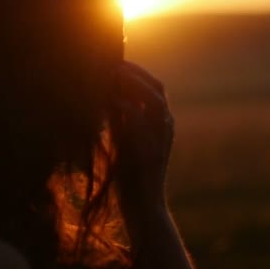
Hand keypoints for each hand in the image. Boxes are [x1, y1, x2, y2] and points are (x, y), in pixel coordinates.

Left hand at [109, 62, 173, 215]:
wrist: (143, 208)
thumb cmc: (130, 176)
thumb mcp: (124, 143)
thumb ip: (119, 121)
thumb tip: (103, 97)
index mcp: (161, 124)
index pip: (154, 88)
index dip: (137, 72)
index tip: (115, 60)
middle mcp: (165, 128)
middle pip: (157, 88)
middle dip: (136, 72)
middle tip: (113, 62)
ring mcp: (161, 140)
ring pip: (154, 100)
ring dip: (133, 84)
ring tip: (112, 74)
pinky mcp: (150, 152)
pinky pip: (141, 122)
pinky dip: (125, 107)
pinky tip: (109, 100)